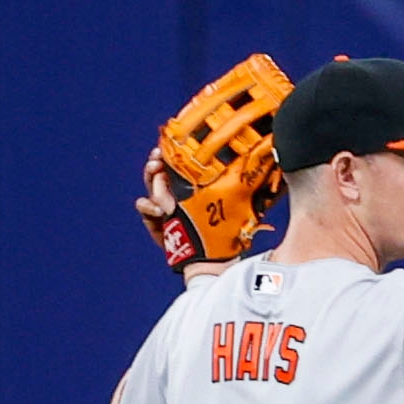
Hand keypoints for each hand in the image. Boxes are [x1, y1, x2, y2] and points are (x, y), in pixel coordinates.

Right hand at [139, 147, 235, 282]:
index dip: (176, 153)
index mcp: (192, 186)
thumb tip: (259, 171)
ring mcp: (162, 204)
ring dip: (150, 175)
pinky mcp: (154, 220)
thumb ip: (238, 190)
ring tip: (156, 171)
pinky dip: (148, 206)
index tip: (175, 145)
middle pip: (161, 169)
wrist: (212, 259)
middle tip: (159, 156)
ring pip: (150, 184)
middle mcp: (175, 192)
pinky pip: (144, 207)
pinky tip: (159, 209)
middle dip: (157, 160)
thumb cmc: (223, 230)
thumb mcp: (232, 206)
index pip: (180, 164)